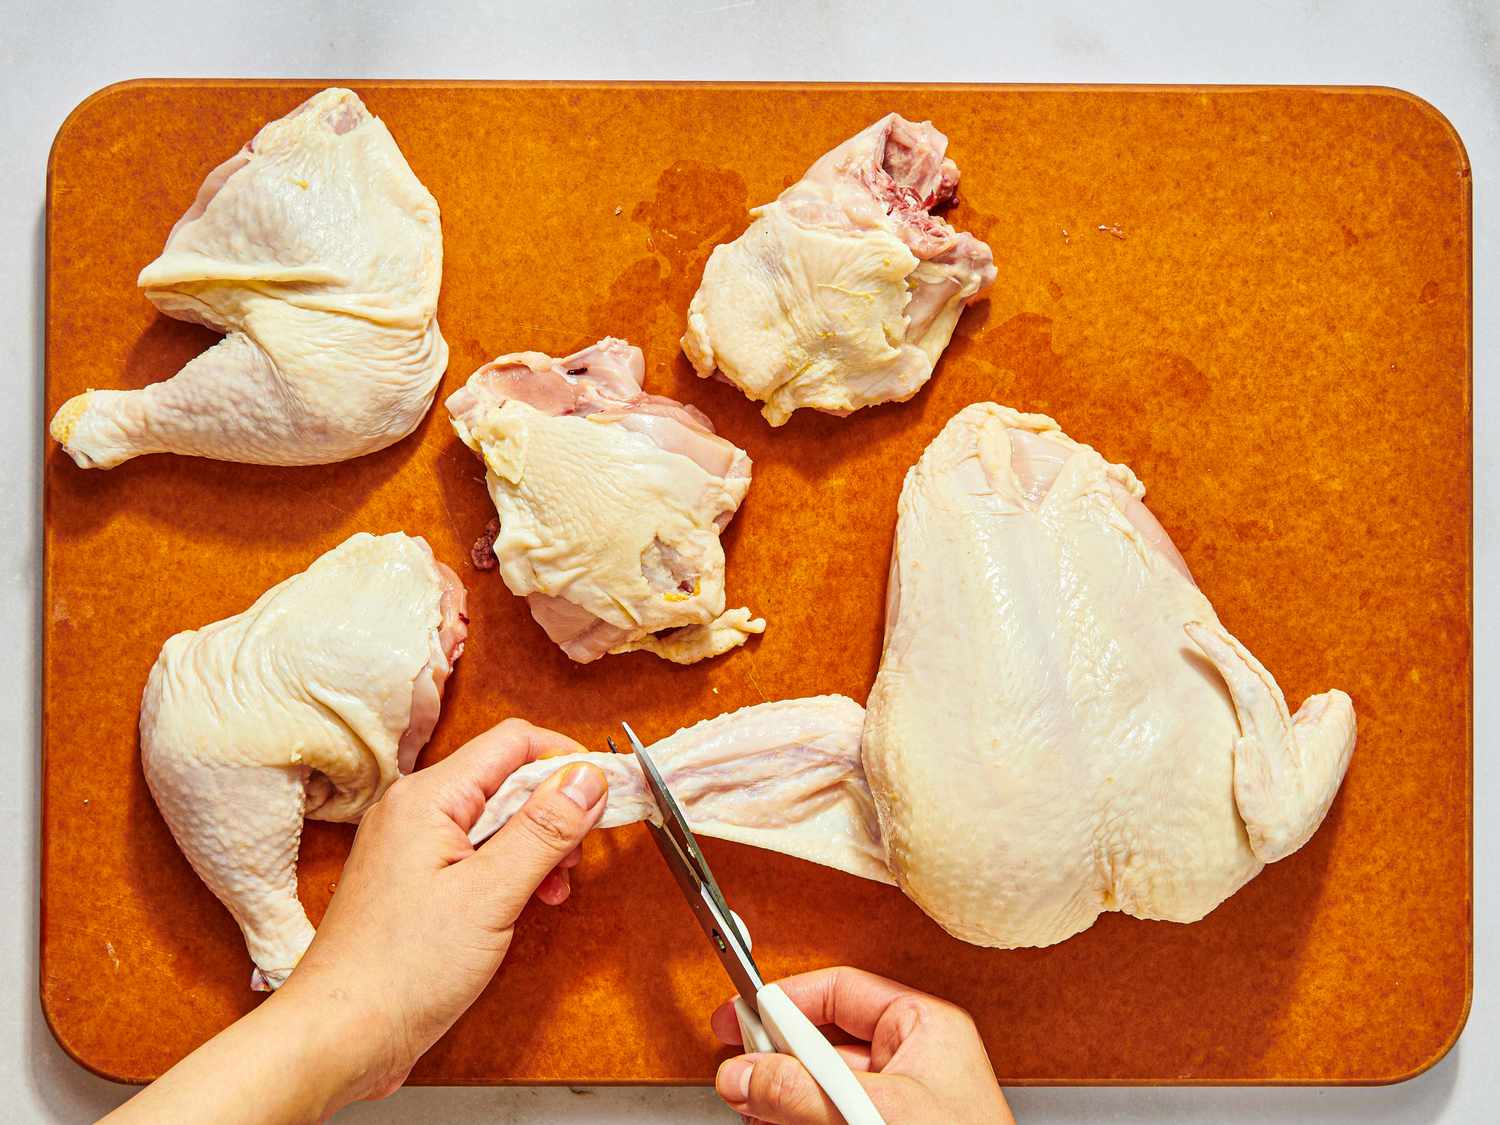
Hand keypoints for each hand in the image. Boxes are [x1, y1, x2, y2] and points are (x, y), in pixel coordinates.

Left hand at [278, 718, 609, 1104]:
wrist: (337, 1036)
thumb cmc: (400, 970)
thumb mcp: (491, 893)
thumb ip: (543, 829)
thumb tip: (586, 777)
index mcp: (428, 797)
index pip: (514, 742)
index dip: (566, 759)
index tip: (605, 790)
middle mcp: (414, 810)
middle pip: (505, 779)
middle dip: (554, 811)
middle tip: (578, 855)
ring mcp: (411, 846)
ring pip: (494, 819)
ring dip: (535, 846)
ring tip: (553, 889)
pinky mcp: (415, 881)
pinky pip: (475, 853)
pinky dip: (510, 870)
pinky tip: (526, 903)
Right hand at [711, 967, 1013, 1124]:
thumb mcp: (878, 1112)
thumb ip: (806, 1091)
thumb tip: (746, 1071)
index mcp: (925, 1028)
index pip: (841, 992)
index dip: (787, 1001)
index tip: (742, 1015)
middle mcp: (912, 1061)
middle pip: (823, 1042)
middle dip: (779, 1059)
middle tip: (739, 1074)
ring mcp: (900, 1104)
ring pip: (821, 1087)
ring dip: (783, 1098)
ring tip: (753, 1109)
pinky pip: (829, 1118)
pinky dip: (798, 1122)